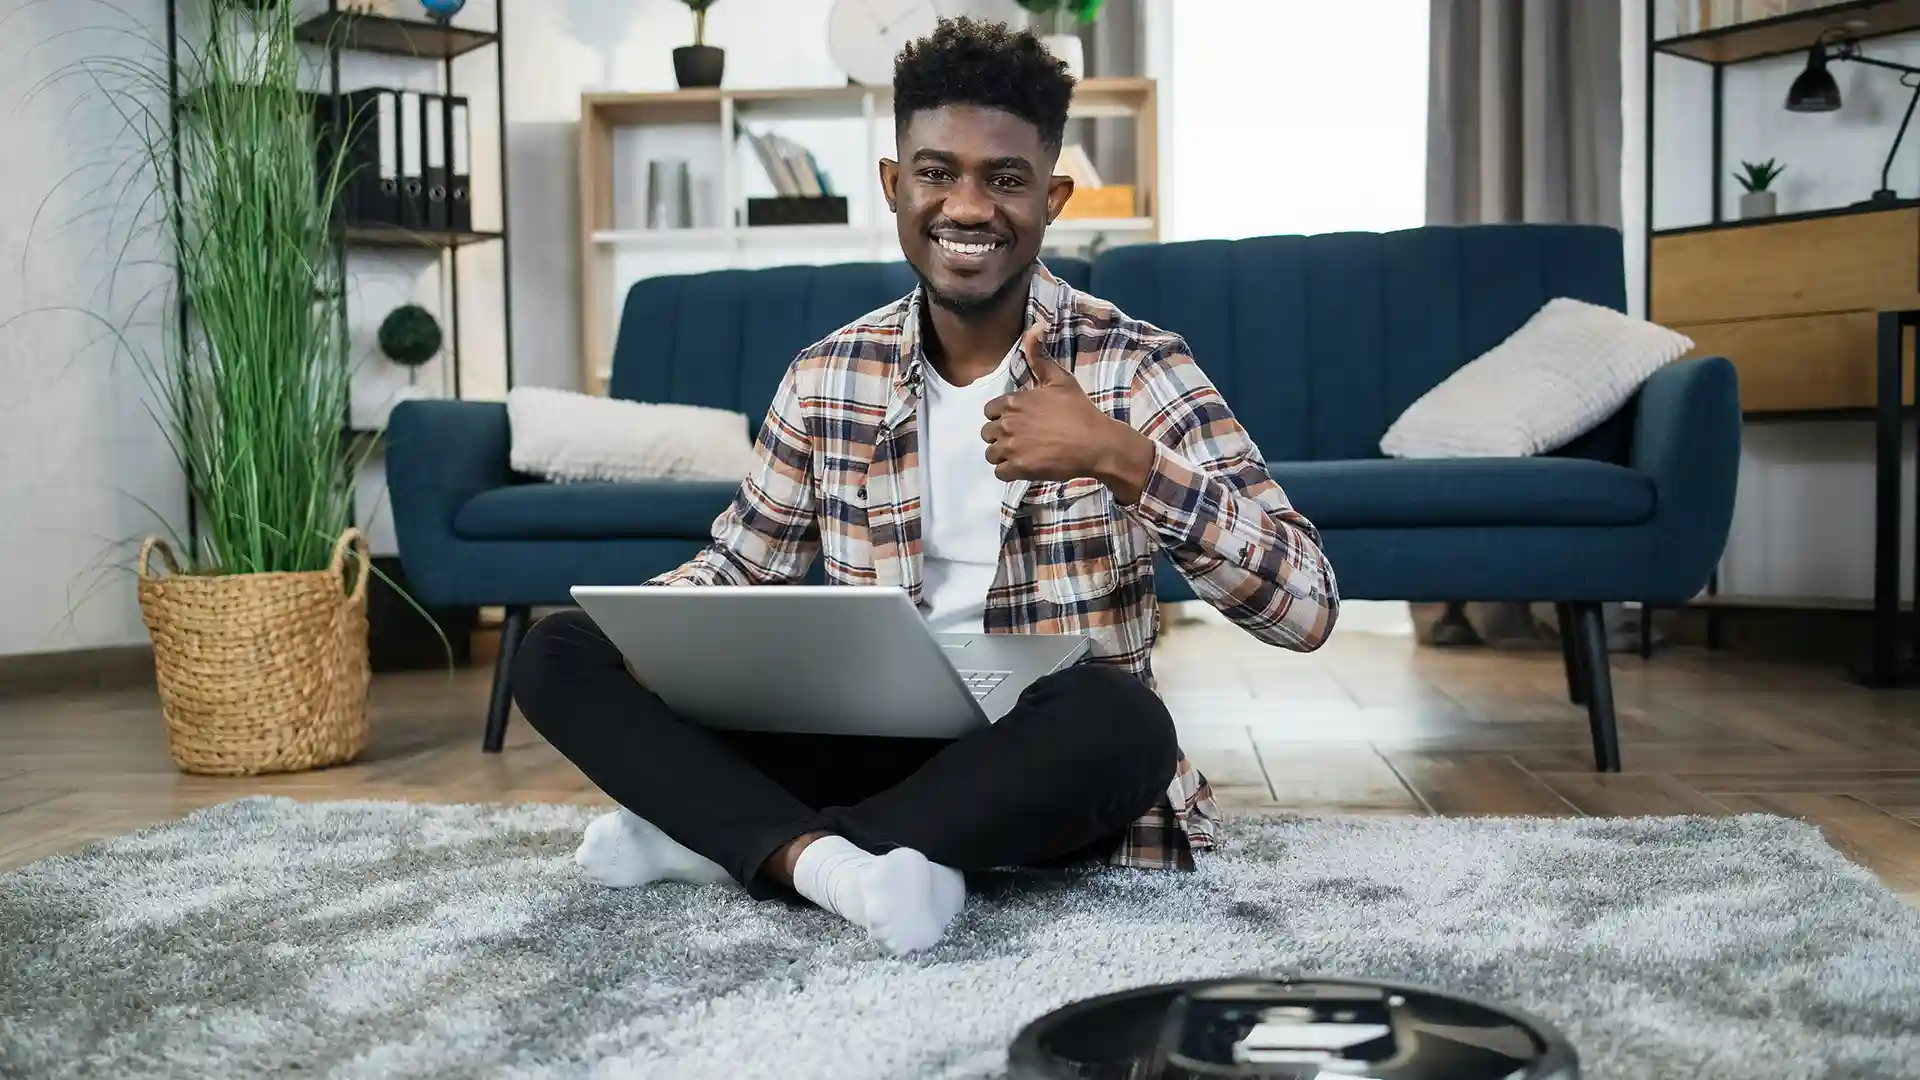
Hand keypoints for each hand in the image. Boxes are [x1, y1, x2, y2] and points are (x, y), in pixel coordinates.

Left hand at [981, 322, 1156, 500]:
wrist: (1095, 443)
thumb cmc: (1078, 410)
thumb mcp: (1060, 379)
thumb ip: (1040, 356)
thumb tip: (1035, 327)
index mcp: (1013, 401)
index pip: (989, 411)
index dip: (1002, 416)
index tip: (1019, 421)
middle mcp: (1007, 423)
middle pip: (987, 432)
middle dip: (1000, 436)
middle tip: (1022, 439)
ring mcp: (1011, 447)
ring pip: (991, 453)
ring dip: (1003, 454)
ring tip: (1022, 454)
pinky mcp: (1018, 468)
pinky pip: (999, 472)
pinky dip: (1009, 471)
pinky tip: (1024, 466)